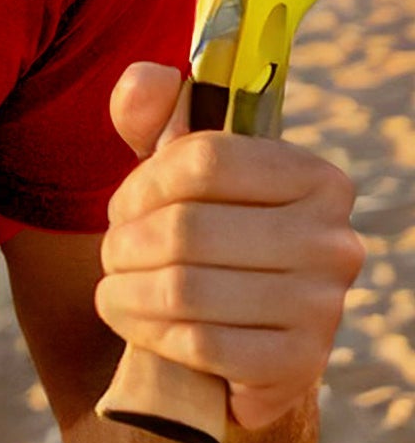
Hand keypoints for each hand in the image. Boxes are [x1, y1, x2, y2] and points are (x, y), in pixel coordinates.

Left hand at [95, 63, 364, 430]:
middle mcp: (334, 239)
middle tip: (110, 255)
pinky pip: (201, 345)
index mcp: (315, 176)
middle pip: (186, 229)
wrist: (241, 342)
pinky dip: (153, 336)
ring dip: (126, 292)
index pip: (203, 160)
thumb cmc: (207, 235)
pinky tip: (141, 326)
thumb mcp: (179, 170)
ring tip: (114, 289)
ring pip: (186, 290)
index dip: (142, 183)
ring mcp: (325, 306)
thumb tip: (149, 77)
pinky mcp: (301, 365)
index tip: (120, 206)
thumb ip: (154, 114)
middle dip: (124, 244)